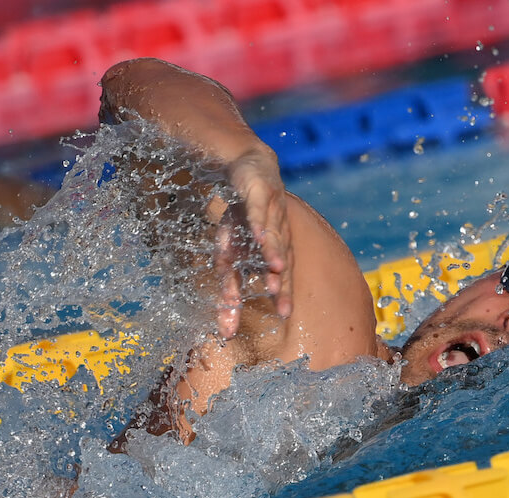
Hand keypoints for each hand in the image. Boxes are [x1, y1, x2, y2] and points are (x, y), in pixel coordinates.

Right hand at [215, 147, 292, 338]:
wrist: (250, 166)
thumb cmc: (242, 212)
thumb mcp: (231, 244)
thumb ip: (228, 271)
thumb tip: (225, 303)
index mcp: (274, 249)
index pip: (277, 278)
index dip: (281, 297)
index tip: (282, 318)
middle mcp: (278, 235)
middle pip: (278, 264)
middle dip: (280, 286)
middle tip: (283, 309)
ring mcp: (272, 214)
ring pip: (272, 238)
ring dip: (273, 255)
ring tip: (276, 273)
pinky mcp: (261, 194)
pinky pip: (259, 211)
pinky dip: (260, 223)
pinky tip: (259, 237)